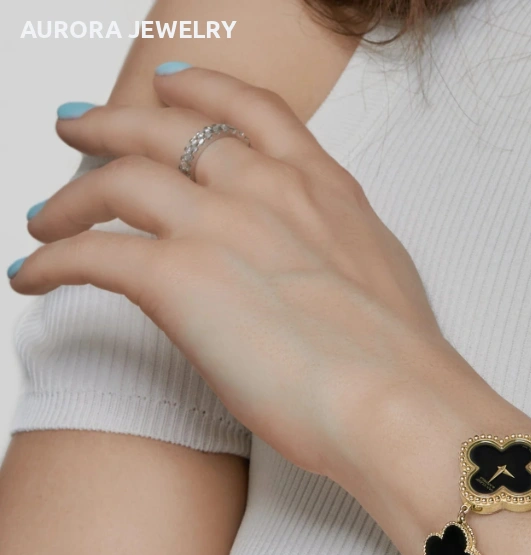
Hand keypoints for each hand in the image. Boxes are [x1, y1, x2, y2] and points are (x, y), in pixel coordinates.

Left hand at [10, 65, 464, 479]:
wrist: (398, 401)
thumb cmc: (403, 359)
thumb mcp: (381, 274)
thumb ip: (336, 246)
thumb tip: (311, 261)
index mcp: (323, 188)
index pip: (252, 110)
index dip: (204, 89)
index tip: (173, 86)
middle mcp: (267, 190)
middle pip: (168, 130)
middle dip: (113, 124)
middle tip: (80, 128)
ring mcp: (221, 227)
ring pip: (117, 181)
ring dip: (69, 195)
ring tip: (45, 215)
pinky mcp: (179, 281)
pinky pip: (91, 254)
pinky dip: (53, 260)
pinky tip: (33, 274)